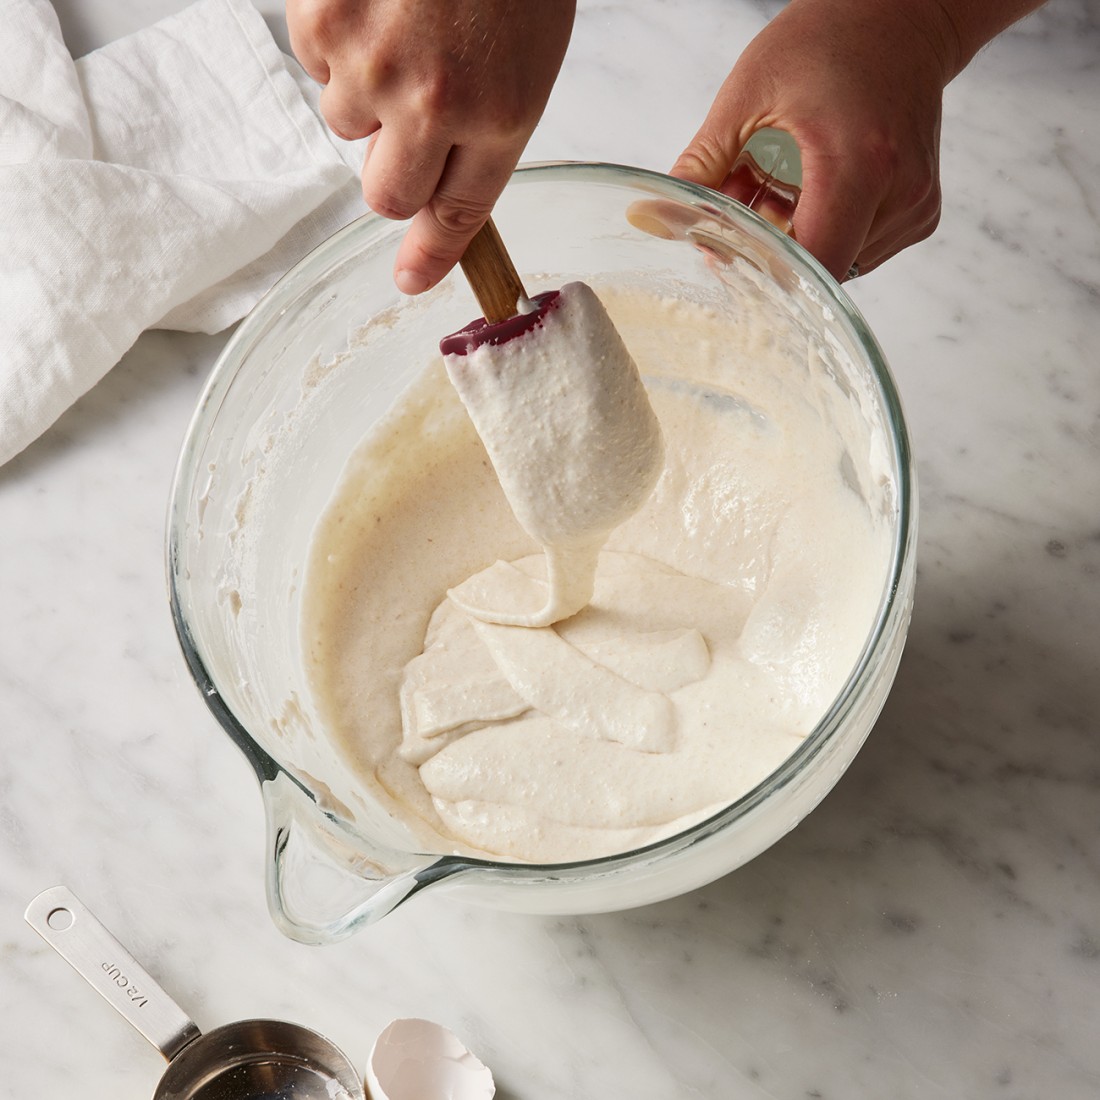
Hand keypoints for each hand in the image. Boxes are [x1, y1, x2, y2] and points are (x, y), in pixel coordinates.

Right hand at [287, 0, 574, 292]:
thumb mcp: (527, 52)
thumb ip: (481, 124)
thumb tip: (420, 176)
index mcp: (500, 112)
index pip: (458, 215)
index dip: (431, 256)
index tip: (411, 280)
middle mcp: (433, 102)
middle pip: (387, 194)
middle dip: (392, 172)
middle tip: (403, 126)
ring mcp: (371, 62)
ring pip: (344, 123)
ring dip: (365, 89)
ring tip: (399, 23)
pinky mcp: (320, 17)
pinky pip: (312, 59)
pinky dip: (334, 34)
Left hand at [670, 0, 956, 279]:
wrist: (901, 16)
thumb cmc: (827, 41)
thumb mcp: (748, 95)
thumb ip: (702, 165)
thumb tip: (654, 217)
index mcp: (859, 163)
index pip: (813, 265)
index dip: (766, 274)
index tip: (730, 258)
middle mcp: (899, 193)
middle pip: (820, 269)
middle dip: (773, 251)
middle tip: (742, 205)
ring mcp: (915, 206)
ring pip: (839, 263)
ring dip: (797, 240)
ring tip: (776, 186)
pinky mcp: (920, 211)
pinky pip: (861, 248)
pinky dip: (825, 230)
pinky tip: (807, 189)